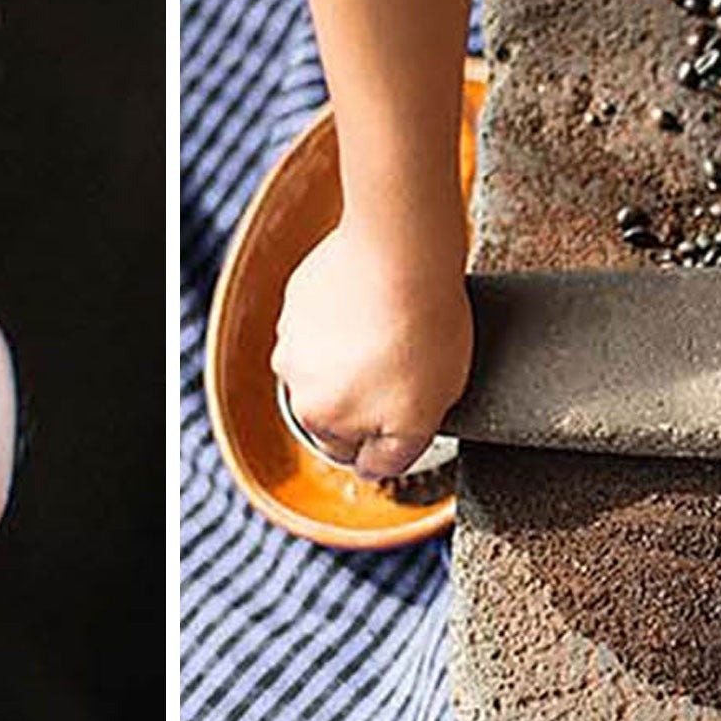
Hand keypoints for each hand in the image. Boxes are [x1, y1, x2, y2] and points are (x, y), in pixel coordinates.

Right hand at [273, 223, 470, 478]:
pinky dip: (345, 319)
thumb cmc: (424, 331)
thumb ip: (394, 453)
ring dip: (352, 357)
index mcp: (319, 418)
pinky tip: (380, 305)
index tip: (408, 415)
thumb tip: (374, 469)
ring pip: (328, 364)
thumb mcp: (426, 414)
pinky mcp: (300, 295)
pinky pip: (325, 321)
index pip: (353, 455)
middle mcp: (294, 380)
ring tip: (396, 332)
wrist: (404, 252)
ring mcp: (294, 334)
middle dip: (366, 399)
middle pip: (335, 410)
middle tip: (408, 371)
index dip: (388, 440)